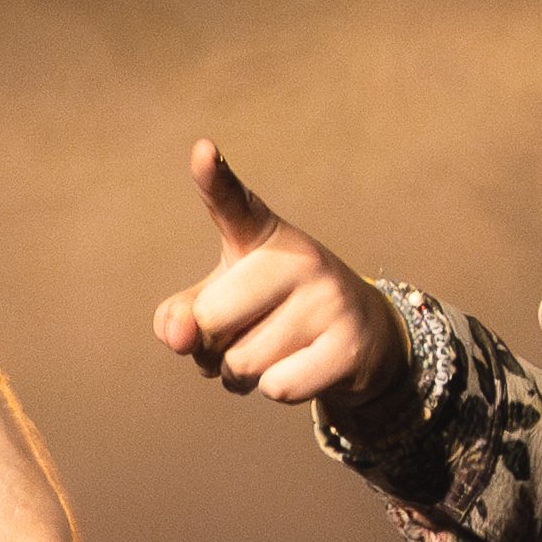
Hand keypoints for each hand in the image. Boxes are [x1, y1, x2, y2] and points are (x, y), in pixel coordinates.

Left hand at [148, 140, 398, 406]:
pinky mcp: (348, 344)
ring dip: (243, 375)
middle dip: (212, 347)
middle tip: (247, 334)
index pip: (232, 203)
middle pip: (209, 320)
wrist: (363, 341)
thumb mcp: (219, 310)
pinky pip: (277, 387)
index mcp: (260, 236)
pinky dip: (277, 390)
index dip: (214, 178)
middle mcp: (297, 256)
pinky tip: (303, 367)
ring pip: (241, 364)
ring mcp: (328, 297)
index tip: (203, 151)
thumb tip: (179, 337)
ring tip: (277, 351)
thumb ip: (179, 318)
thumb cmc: (272, 317)